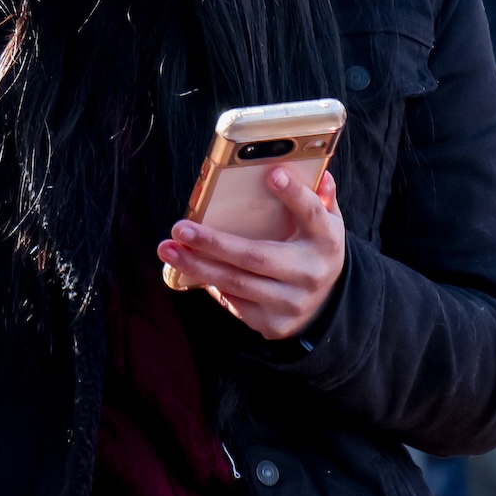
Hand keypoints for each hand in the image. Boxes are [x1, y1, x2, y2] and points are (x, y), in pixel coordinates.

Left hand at [157, 167, 346, 340]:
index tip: (272, 174)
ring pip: (237, 283)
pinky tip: (189, 271)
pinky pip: (234, 302)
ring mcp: (291, 302)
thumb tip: (318, 172)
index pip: (312, 213)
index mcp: (326, 241)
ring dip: (197, 267)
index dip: (293, 194)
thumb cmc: (315, 252)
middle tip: (179, 229)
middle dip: (213, 243)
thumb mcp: (326, 224)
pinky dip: (210, 284)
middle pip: (256, 257)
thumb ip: (319, 199)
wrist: (326, 307)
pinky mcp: (274, 323)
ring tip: (168, 250)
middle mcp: (310, 273)